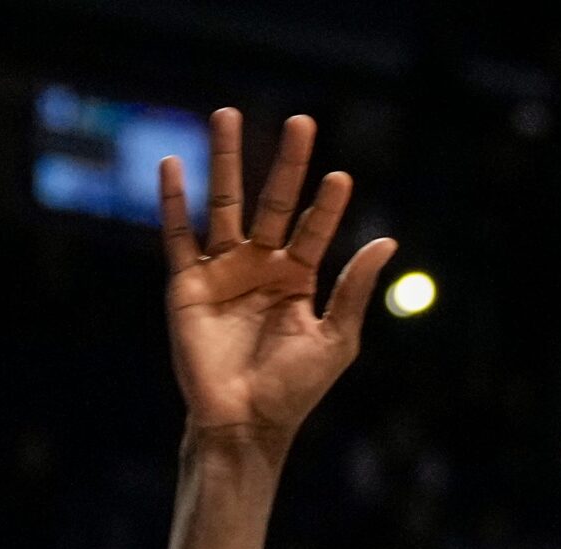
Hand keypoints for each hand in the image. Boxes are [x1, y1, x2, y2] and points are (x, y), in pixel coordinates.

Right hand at [162, 110, 394, 439]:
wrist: (246, 420)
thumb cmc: (295, 387)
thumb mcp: (336, 337)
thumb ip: (355, 288)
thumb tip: (388, 240)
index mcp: (298, 279)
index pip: (314, 228)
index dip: (327, 204)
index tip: (340, 176)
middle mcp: (260, 266)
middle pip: (272, 202)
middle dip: (285, 164)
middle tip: (302, 121)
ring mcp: (223, 270)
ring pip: (224, 204)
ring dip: (227, 161)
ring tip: (228, 115)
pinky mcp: (187, 282)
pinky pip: (178, 234)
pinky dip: (173, 200)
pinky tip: (174, 164)